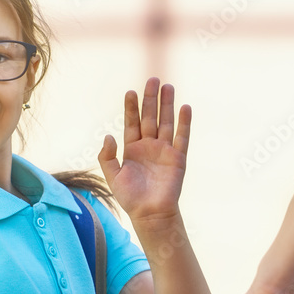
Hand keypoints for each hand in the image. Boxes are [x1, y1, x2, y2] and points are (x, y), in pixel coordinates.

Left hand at [98, 77, 189, 225]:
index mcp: (132, 149)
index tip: (130, 91)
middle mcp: (149, 146)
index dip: (131, 107)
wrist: (150, 213)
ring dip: (167, 105)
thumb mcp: (112, 176)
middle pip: (150, 117)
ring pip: (166, 122)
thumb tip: (108, 136)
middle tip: (152, 79)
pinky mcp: (178, 158)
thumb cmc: (130, 197)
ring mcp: (164, 150)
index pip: (132, 122)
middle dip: (151, 99)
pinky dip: (184, 123)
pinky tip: (185, 108)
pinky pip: (182, 137)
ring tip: (168, 87)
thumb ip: (107, 156)